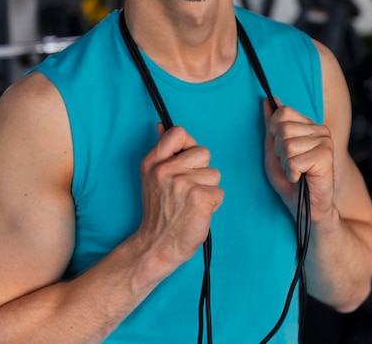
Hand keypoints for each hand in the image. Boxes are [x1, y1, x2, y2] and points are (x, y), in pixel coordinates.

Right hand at [137, 124, 223, 271]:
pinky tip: (197, 212)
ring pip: (214, 173)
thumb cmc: (160, 212)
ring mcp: (182, 184)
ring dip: (208, 189)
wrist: (156, 246)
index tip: (185, 161)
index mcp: (152, 162)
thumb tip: (162, 126)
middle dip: (201, 170)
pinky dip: (212, 204)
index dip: (188, 145)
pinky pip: (219, 192)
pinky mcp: (199, 198)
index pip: (178, 132)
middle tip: (187, 189)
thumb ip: (162, 152)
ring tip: (191, 203)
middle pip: (203, 152)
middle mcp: (165, 170)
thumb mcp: (152, 177)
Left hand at [264, 98, 334, 221]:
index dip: (273, 132)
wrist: (307, 208)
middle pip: (283, 128)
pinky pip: (294, 161)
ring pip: (287, 145)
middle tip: (289, 164)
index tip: (281, 150)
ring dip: (285, 163)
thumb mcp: (274, 150)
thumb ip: (271, 126)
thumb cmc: (290, 181)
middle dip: (279, 150)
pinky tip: (301, 178)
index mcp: (309, 125)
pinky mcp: (326, 158)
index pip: (282, 112)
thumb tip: (267, 100)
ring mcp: (326, 143)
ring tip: (296, 172)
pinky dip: (291, 173)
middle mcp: (320, 130)